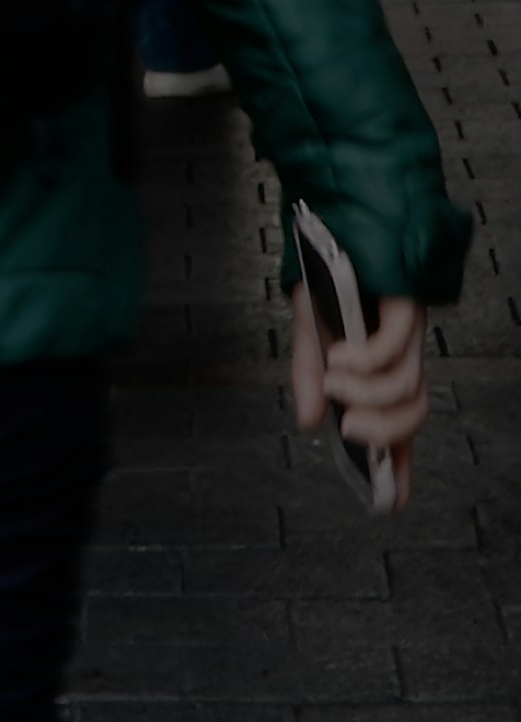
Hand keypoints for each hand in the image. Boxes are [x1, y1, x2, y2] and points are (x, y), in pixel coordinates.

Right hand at [289, 282, 430, 505]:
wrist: (331, 222)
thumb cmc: (322, 274)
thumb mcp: (307, 332)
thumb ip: (307, 377)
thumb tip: (309, 423)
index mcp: (378, 366)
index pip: (396, 423)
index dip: (396, 463)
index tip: (388, 500)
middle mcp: (399, 354)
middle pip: (413, 412)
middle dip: (384, 432)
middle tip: (348, 430)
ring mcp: (405, 332)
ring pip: (407, 385)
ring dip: (367, 394)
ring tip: (333, 382)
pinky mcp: (403, 305)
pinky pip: (395, 347)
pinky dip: (366, 359)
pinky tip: (340, 357)